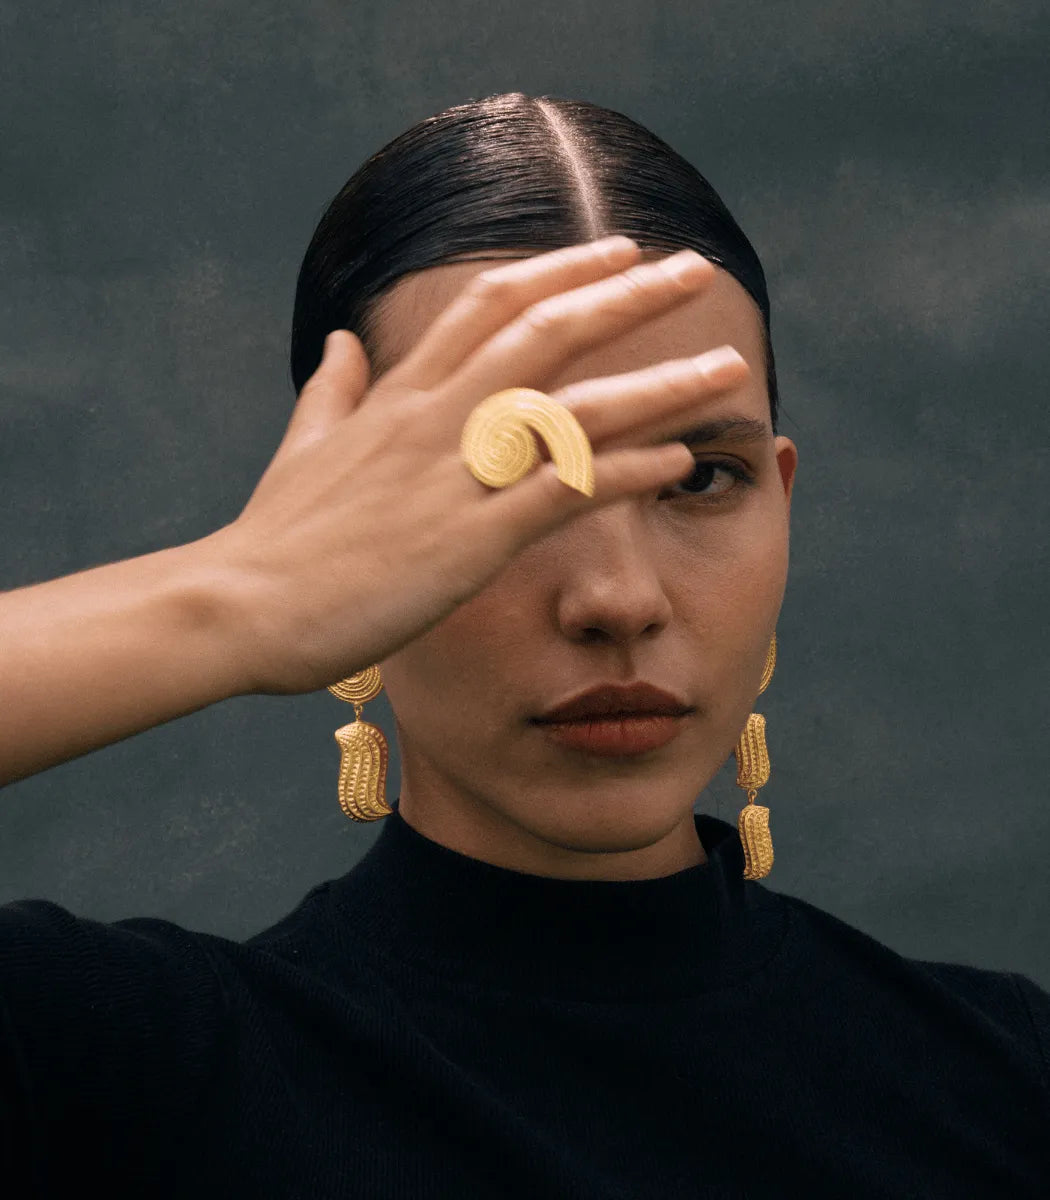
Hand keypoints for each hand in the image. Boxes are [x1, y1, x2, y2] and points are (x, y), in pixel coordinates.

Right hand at [205, 238, 749, 695]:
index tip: (619, 252)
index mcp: (400, 395)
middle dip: (629, 296)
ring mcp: (456, 475)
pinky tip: (679, 462)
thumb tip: (343, 343)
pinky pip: (565, 493)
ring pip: (576, 409)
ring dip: (658, 385)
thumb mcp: (303, 446)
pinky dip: (627, 471)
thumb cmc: (274, 537)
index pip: (491, 305)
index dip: (561, 270)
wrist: (240, 605)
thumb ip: (333, 390)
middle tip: (694, 270)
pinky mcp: (469, 540)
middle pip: (548, 331)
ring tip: (726, 370)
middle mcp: (437, 418)